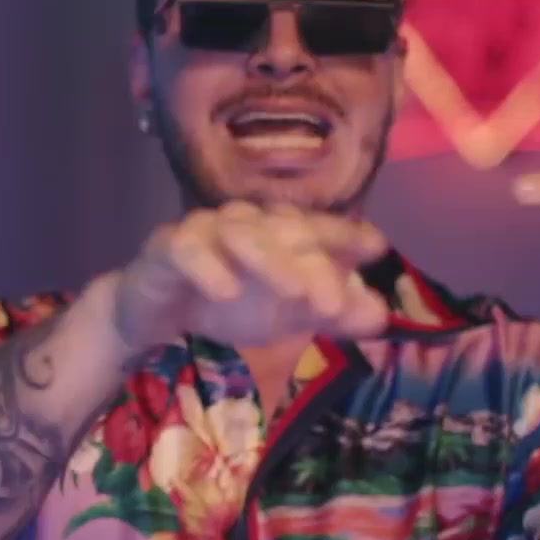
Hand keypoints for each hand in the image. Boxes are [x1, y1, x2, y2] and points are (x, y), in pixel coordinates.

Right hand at [112, 200, 391, 350]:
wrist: (157, 314)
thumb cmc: (231, 304)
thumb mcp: (289, 315)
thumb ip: (332, 313)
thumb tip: (382, 316)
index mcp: (280, 233)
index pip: (319, 227)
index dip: (347, 236)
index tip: (375, 248)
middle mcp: (248, 223)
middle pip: (286, 231)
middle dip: (314, 263)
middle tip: (334, 304)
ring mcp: (206, 230)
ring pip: (241, 233)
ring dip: (270, 260)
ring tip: (294, 293)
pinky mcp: (166, 247)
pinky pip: (187, 248)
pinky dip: (207, 266)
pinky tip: (226, 291)